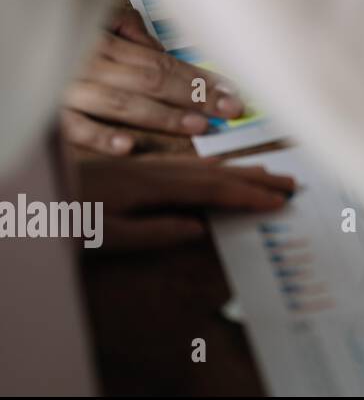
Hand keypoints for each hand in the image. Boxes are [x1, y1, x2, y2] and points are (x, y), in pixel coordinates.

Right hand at [61, 7, 244, 154]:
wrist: (10, 26)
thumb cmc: (54, 20)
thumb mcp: (94, 16)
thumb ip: (129, 31)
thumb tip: (163, 48)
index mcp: (103, 40)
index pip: (163, 61)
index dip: (199, 77)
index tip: (231, 92)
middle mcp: (89, 62)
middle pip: (151, 80)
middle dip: (195, 96)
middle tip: (229, 110)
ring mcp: (67, 87)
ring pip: (122, 103)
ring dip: (163, 116)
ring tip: (197, 127)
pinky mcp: (47, 110)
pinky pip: (74, 127)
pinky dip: (101, 136)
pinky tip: (129, 146)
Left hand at [78, 155, 295, 250]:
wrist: (35, 192)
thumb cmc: (66, 218)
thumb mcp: (108, 235)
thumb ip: (157, 231)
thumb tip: (200, 227)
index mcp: (155, 186)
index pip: (215, 190)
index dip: (251, 195)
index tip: (281, 201)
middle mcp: (157, 170)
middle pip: (218, 171)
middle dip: (257, 177)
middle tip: (293, 183)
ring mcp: (149, 165)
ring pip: (206, 165)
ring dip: (241, 169)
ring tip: (270, 173)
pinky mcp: (138, 167)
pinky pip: (190, 164)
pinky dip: (217, 166)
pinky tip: (222, 169)